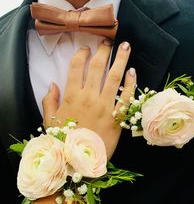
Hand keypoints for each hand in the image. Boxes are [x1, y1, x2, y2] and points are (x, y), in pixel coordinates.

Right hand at [42, 40, 135, 158]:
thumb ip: (49, 101)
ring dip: (120, 59)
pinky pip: (126, 96)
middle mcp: (89, 97)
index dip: (81, 54)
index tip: (86, 48)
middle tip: (108, 41)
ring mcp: (105, 106)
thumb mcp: (50, 122)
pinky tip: (133, 71)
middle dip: (103, 51)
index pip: (77, 67)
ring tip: (125, 46)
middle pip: (97, 67)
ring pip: (114, 77)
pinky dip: (131, 83)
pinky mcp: (118, 117)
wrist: (80, 162)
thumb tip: (53, 84)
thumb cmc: (65, 142)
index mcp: (72, 97)